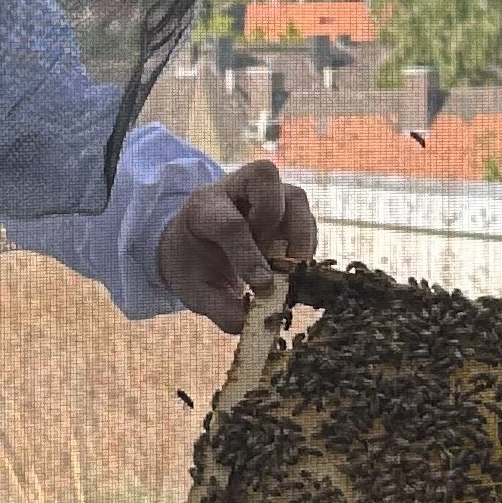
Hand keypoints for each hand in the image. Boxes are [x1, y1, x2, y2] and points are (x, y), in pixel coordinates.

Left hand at [157, 160, 316, 333]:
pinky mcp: (288, 208)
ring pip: (295, 196)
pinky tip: (289, 268)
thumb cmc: (193, 264)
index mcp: (204, 207)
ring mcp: (265, 194)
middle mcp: (236, 190)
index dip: (248, 255)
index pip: (229, 223)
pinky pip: (308, 220)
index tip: (262, 285)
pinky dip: (305, 246)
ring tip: (284, 267)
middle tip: (270, 260)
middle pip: (264, 178)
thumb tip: (246, 324)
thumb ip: (217, 306)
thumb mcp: (193, 289)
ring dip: (297, 236)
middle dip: (272, 222)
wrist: (194, 247)